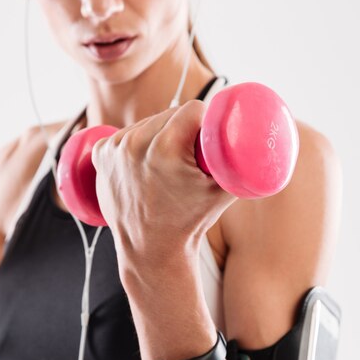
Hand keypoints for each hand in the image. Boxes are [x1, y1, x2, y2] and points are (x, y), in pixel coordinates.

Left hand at [91, 100, 236, 257]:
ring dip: (159, 134)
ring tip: (167, 162)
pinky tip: (142, 160)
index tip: (208, 135)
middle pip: (169, 114)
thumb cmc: (191, 221)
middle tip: (190, 152)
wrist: (151, 250)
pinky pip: (126, 134)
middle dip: (183, 128)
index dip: (205, 120)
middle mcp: (135, 144)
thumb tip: (258, 134)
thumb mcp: (225, 189)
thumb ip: (241, 159)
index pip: (192, 109)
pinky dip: (136, 142)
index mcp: (166, 148)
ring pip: (147, 123)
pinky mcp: (101, 154)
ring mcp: (114, 149)